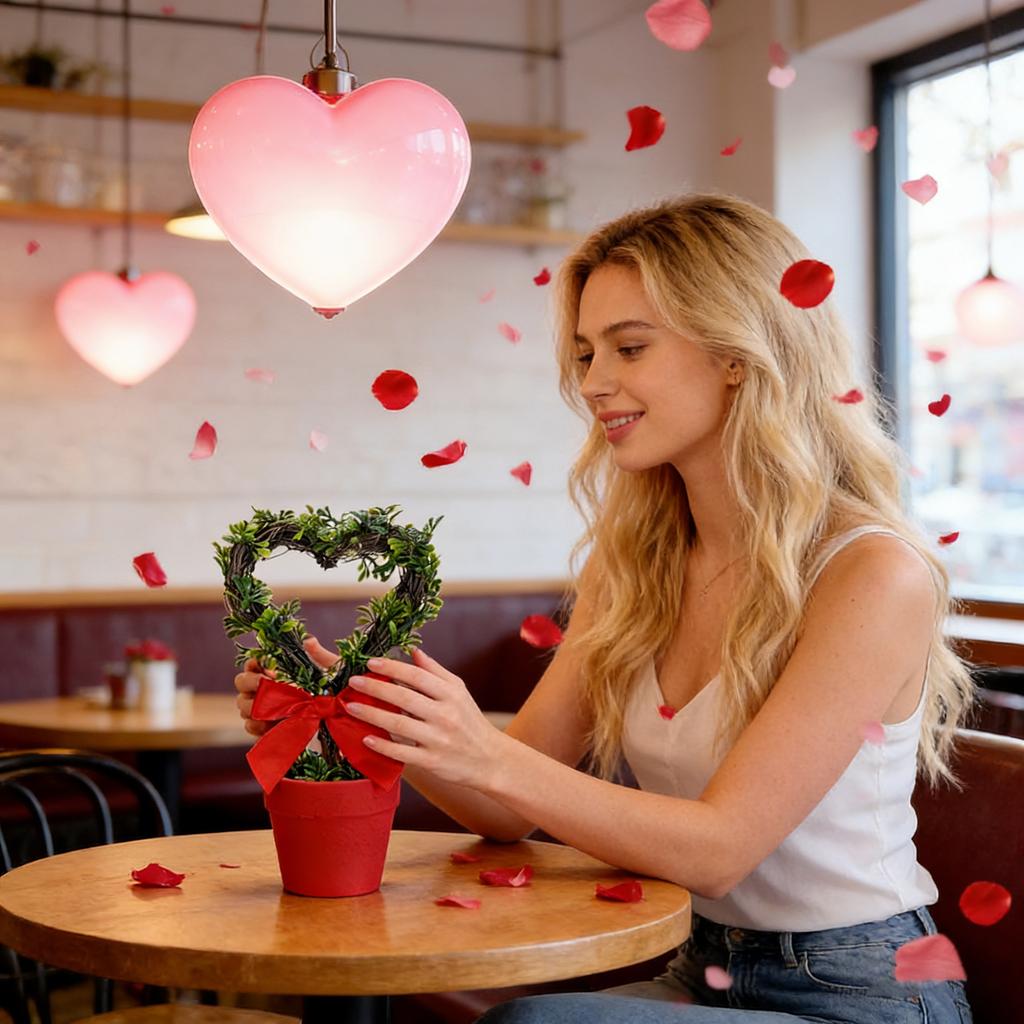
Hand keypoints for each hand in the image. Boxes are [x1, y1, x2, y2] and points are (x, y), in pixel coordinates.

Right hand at [233, 636, 339, 736]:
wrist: (337, 716)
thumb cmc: (332, 688)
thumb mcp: (331, 670)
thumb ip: (318, 654)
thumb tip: (308, 640)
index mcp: (273, 669)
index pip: (253, 662)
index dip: (254, 663)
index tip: (266, 666)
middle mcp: (262, 687)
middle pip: (241, 682)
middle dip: (251, 683)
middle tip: (267, 685)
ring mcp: (260, 708)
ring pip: (243, 705)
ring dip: (254, 706)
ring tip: (272, 706)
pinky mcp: (264, 727)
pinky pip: (250, 726)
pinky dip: (258, 725)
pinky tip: (272, 724)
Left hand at [343, 648, 506, 789]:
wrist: (489, 760)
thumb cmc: (469, 721)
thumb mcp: (459, 692)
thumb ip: (435, 671)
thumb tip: (413, 651)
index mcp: (451, 694)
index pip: (416, 676)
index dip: (391, 668)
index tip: (370, 662)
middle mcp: (445, 715)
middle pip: (404, 698)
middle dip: (375, 688)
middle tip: (353, 681)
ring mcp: (438, 739)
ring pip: (399, 724)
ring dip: (372, 714)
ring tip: (351, 706)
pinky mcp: (432, 761)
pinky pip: (402, 752)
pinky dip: (383, 745)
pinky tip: (366, 738)